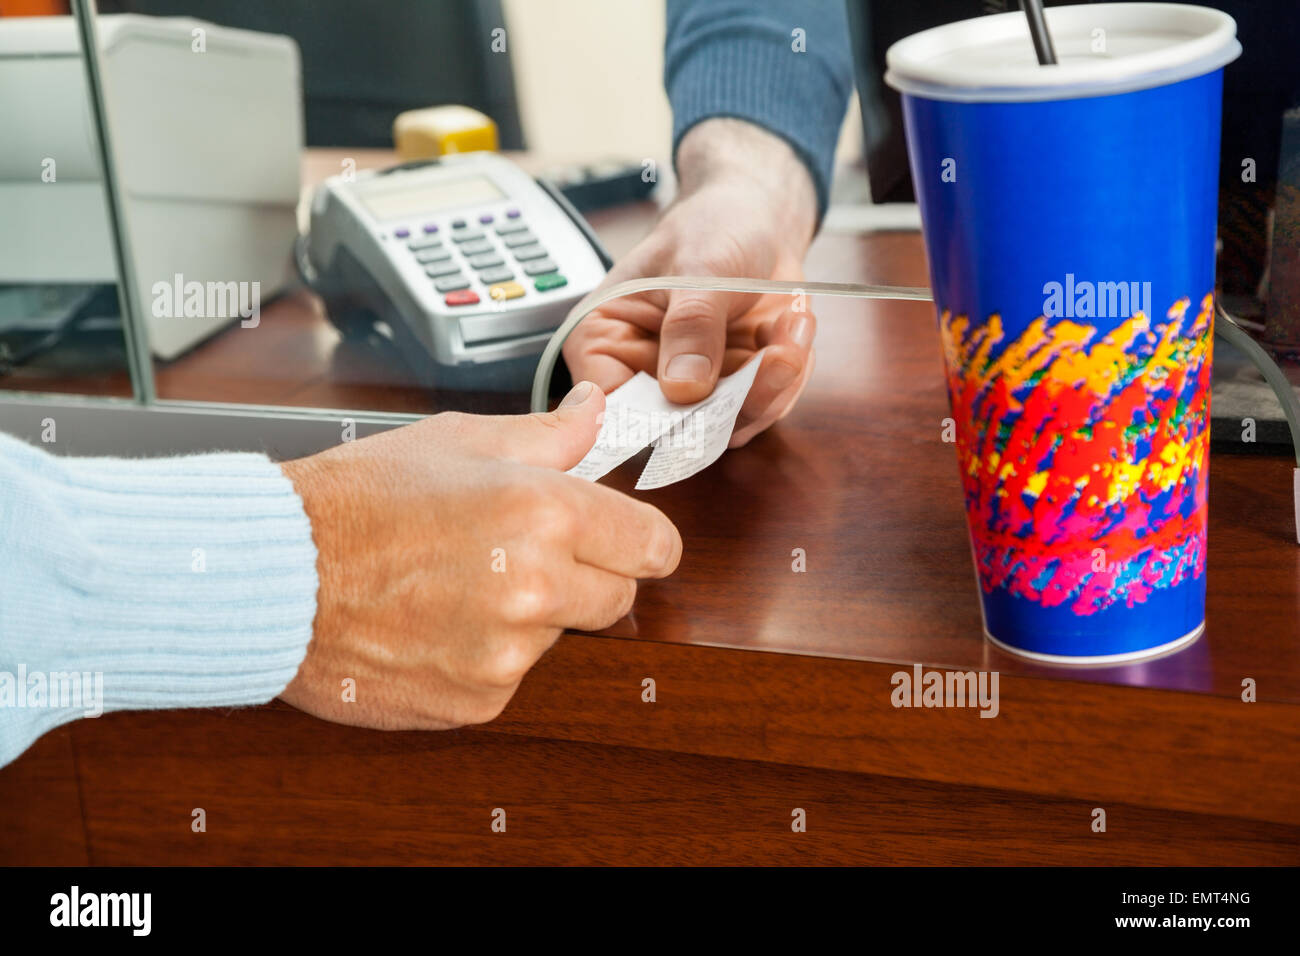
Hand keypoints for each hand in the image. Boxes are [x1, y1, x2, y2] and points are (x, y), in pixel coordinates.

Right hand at [278, 382, 681, 729]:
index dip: (640, 539)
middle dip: (583, 575)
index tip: (625, 540)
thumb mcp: (456, 443)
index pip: (654, 545)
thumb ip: (546, 435)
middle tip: (515, 552)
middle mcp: (537, 587)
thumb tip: (597, 410)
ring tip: (455, 584)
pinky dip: (484, 656)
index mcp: (544, 512)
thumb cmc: (355, 500)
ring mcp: (507, 653)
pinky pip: (510, 677)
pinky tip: (433, 623)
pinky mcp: (477, 701)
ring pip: (558, 637)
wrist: (272, 573)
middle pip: (617, 597)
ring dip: (527, 616)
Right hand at [563, 118, 820, 446]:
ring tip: (792, 325)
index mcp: (606, 340)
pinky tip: (793, 323)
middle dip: (736, 400)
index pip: (609, 406)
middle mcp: (644, 375)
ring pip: (730, 424)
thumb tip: (684, 389)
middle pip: (677, 428)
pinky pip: (765, 405)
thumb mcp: (697, 266)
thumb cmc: (709, 227)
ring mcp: (693, 388)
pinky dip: (788, 370)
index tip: (698, 407)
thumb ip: (690, 326)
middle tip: (777, 358)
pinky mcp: (735, 389)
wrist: (756, 218)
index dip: (649, 422)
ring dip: (773, 382)